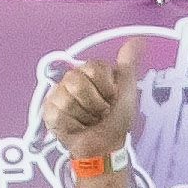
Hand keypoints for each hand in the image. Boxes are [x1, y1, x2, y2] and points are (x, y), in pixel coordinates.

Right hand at [43, 42, 139, 161]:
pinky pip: (58, 113)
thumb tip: (138, 40)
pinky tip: (77, 127)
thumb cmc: (116, 121)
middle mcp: (70, 80)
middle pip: (77, 82)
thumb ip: (129, 64)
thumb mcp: (127, 90)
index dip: (105, 87)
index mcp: (88, 72)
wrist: (106, 147)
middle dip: (95, 103)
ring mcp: (58, 96)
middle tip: (99, 112)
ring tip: (88, 120)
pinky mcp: (48, 113)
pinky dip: (73, 125)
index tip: (110, 97)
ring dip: (85, 115)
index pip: (92, 68)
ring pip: (67, 98)